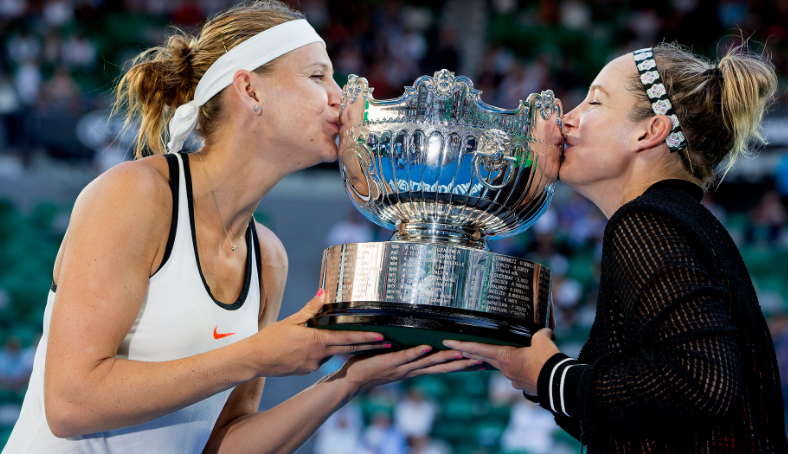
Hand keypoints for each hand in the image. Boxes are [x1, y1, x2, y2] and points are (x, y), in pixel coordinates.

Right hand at [248, 290, 387, 376]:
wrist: (253, 360)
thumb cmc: (269, 339)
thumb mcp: (291, 320)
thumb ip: (311, 308)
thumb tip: (324, 292)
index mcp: (316, 342)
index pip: (347, 340)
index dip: (366, 338)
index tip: (382, 337)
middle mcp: (318, 356)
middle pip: (348, 350)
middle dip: (367, 346)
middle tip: (386, 343)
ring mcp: (313, 366)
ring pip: (332, 354)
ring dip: (340, 347)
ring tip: (351, 338)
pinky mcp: (306, 371)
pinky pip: (320, 359)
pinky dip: (323, 352)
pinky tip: (314, 346)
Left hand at [332, 345, 479, 396]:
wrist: (353, 380)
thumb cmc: (372, 367)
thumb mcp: (394, 361)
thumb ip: (407, 355)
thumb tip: (421, 343)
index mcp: (413, 370)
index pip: (440, 368)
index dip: (459, 365)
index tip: (476, 361)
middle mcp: (411, 370)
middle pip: (440, 367)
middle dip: (460, 364)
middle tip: (480, 360)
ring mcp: (401, 367)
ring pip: (427, 363)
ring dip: (444, 358)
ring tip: (461, 353)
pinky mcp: (390, 361)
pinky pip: (405, 356)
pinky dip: (416, 353)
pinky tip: (427, 347)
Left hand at [443, 328, 559, 394]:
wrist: (560, 385)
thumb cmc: (548, 362)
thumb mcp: (543, 340)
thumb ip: (540, 334)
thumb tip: (545, 331)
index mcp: (505, 357)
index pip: (478, 349)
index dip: (461, 344)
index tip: (447, 342)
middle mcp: (506, 370)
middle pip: (485, 358)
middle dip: (472, 352)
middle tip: (460, 348)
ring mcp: (514, 380)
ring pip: (502, 366)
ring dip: (499, 360)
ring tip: (501, 353)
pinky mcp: (524, 386)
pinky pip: (517, 374)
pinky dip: (519, 368)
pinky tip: (527, 365)